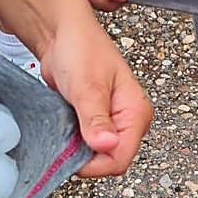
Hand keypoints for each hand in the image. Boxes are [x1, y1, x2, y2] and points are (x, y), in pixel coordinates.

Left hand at [40, 14, 151, 177]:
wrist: (62, 33)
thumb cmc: (81, 48)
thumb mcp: (87, 86)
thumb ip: (96, 119)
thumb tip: (107, 146)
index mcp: (136, 112)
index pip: (121, 158)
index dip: (95, 164)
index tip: (71, 156)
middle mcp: (128, 120)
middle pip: (110, 159)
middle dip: (86, 155)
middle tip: (66, 135)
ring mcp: (112, 122)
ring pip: (96, 154)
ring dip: (77, 147)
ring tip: (65, 125)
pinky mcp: (96, 121)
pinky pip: (85, 144)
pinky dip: (71, 141)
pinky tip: (64, 126)